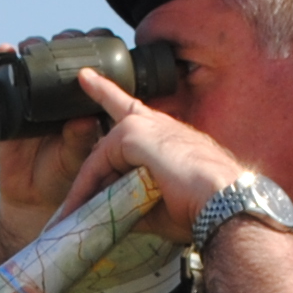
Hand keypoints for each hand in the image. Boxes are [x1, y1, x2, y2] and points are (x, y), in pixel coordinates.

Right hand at [0, 43, 109, 245]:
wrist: (33, 197)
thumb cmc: (64, 176)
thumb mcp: (79, 159)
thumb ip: (81, 141)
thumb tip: (85, 120)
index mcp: (80, 102)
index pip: (89, 66)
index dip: (91, 48)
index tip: (94, 36)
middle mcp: (57, 95)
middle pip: (60, 56)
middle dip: (63, 41)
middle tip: (64, 38)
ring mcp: (31, 98)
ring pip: (32, 63)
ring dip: (33, 47)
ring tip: (33, 44)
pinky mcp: (8, 107)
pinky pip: (3, 82)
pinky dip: (2, 62)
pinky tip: (4, 50)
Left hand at [65, 69, 256, 241]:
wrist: (222, 202)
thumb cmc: (200, 207)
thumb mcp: (160, 203)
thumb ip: (131, 200)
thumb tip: (105, 215)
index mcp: (168, 135)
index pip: (130, 110)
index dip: (106, 92)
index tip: (86, 76)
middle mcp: (155, 123)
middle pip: (108, 141)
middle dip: (89, 172)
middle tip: (69, 206)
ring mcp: (143, 125)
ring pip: (101, 157)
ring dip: (85, 188)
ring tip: (71, 215)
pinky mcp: (132, 134)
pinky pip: (97, 163)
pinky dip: (84, 187)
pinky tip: (77, 207)